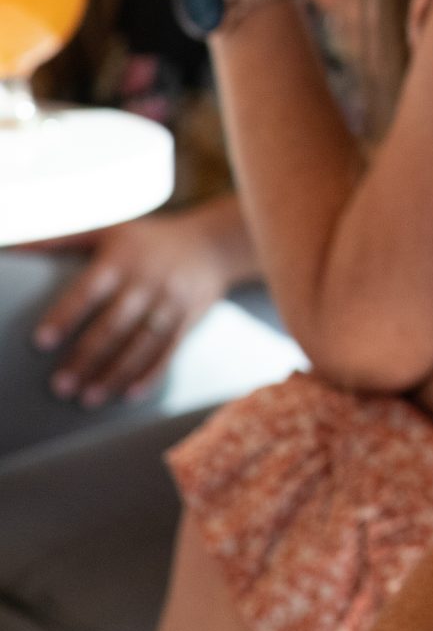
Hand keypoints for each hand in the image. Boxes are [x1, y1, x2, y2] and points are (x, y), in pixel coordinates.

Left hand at [31, 205, 243, 404]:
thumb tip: (8, 252)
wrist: (214, 244)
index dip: (66, 315)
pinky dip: (150, 374)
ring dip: (115, 373)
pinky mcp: (188, 319)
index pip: (88, 290)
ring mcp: (170, 302)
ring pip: (141, 343)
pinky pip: (169, 351)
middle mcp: (147, 281)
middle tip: (60, 386)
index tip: (41, 341)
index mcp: (121, 259)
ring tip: (88, 398)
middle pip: (114, 324)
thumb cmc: (147, 240)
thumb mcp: (108, 231)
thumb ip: (60, 243)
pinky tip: (128, 395)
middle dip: (87, 357)